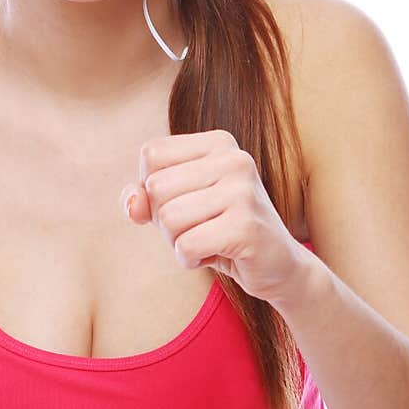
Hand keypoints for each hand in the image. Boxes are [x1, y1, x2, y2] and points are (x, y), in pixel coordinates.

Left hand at [119, 129, 307, 305]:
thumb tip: (132, 204)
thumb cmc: (219, 229)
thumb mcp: (177, 205)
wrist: (276, 265)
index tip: (184, 202)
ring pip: (168, 219)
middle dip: (165, 220)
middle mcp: (234, 159)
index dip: (152, 188)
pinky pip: (185, 246)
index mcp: (218, 143)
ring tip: (207, 241)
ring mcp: (243, 191)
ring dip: (177, 242)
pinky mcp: (245, 226)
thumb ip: (144, 197)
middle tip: (198, 228)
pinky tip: (216, 255)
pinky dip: (189, 260)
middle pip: (156, 187)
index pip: (151, 155)